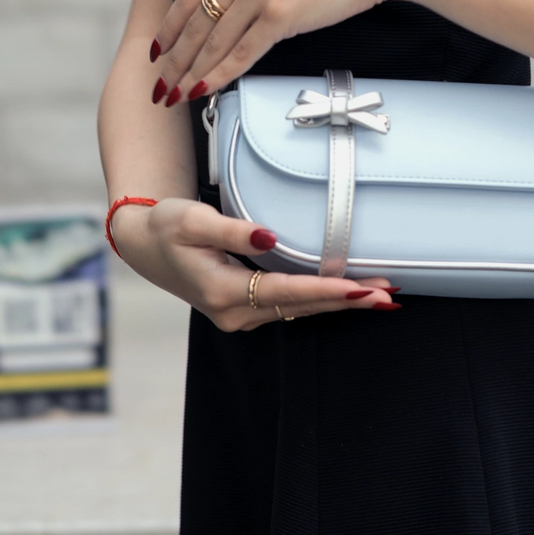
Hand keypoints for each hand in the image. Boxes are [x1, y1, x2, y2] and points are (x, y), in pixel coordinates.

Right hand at [109, 198, 399, 327]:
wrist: (145, 244)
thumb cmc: (167, 226)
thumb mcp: (192, 220)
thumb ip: (232, 229)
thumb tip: (269, 236)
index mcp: (222, 292)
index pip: (286, 292)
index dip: (326, 290)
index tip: (360, 289)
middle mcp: (235, 312)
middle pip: (301, 308)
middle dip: (346, 302)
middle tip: (388, 296)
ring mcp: (240, 315)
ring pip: (299, 310)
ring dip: (339, 303)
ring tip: (379, 296)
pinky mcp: (246, 308)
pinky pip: (291, 306)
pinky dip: (321, 300)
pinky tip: (346, 294)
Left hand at [150, 0, 407, 106]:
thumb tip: (234, 11)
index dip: (169, 27)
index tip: (157, 50)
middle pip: (195, 22)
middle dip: (174, 59)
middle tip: (160, 85)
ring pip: (213, 41)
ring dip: (191, 72)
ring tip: (176, 95)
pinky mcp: (279, 15)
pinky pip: (241, 52)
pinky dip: (220, 74)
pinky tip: (206, 89)